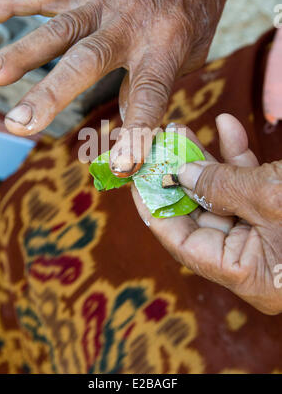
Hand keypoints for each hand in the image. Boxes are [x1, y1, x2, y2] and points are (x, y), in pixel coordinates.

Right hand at [0, 0, 255, 175]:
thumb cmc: (190, 21)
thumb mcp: (186, 61)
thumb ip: (150, 89)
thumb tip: (123, 124)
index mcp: (164, 48)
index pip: (149, 96)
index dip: (136, 133)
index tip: (120, 167)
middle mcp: (130, 25)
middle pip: (87, 61)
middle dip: (51, 94)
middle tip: (20, 124)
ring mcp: (104, 3)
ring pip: (59, 29)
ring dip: (23, 52)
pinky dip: (14, 3)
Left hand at [132, 114, 281, 314]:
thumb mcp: (272, 198)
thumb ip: (222, 186)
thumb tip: (181, 173)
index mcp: (246, 274)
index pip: (181, 243)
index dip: (154, 207)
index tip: (135, 177)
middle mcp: (252, 259)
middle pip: (199, 214)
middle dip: (178, 174)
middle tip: (159, 142)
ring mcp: (268, 234)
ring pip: (222, 195)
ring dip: (205, 160)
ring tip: (183, 128)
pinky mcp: (280, 210)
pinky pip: (251, 185)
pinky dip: (239, 157)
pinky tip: (226, 127)